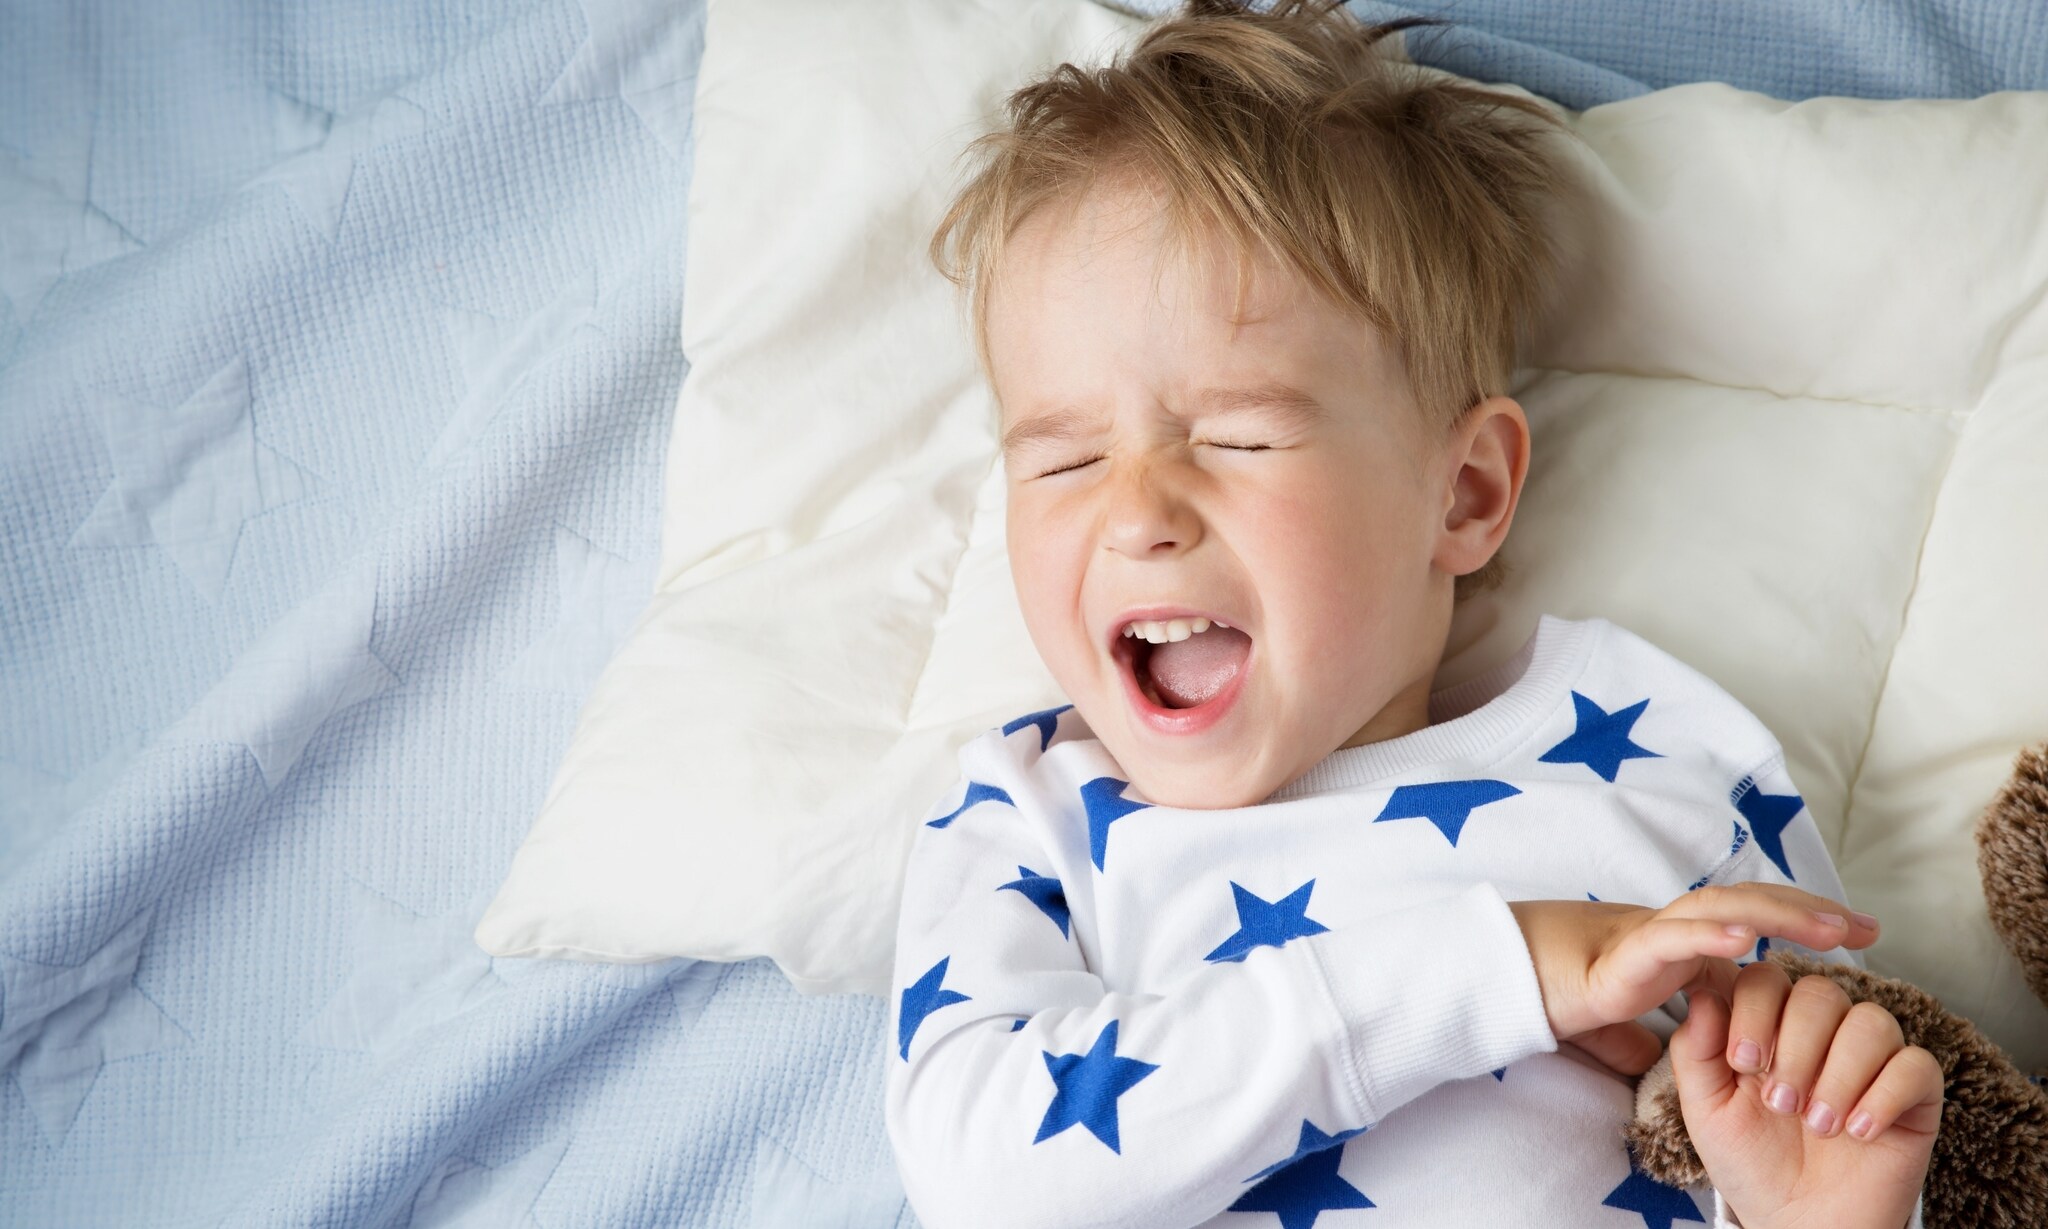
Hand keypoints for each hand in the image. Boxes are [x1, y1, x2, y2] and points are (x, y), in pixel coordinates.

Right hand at [1508, 885, 1877, 1065]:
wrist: (1520, 981)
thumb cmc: (1572, 991)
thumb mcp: (1631, 1021)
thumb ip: (1659, 1031)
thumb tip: (1666, 1049)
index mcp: (1685, 939)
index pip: (1756, 916)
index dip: (1806, 918)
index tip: (1860, 933)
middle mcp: (1676, 926)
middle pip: (1755, 903)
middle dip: (1814, 911)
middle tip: (1868, 927)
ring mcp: (1655, 932)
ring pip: (1726, 909)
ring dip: (1781, 915)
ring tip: (1831, 931)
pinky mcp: (1629, 950)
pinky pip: (1678, 937)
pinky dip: (1713, 935)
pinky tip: (1751, 940)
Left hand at [1669, 960, 1940, 1228]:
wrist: (1798, 1223)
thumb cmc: (1752, 1162)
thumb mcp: (1707, 1108)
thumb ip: (1697, 1051)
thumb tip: (1703, 993)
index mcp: (1772, 1025)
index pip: (1768, 978)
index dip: (1756, 1010)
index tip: (1745, 1063)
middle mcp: (1825, 1033)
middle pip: (1821, 993)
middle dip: (1797, 1047)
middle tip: (1782, 1105)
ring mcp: (1873, 1059)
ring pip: (1871, 1023)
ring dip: (1840, 1074)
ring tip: (1819, 1126)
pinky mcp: (1915, 1093)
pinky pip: (1917, 1065)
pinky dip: (1884, 1096)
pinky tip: (1857, 1131)